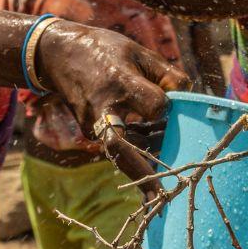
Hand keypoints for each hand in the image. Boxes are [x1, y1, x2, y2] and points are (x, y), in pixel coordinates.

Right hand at [35, 21, 186, 189]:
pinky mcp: (91, 131)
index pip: (154, 105)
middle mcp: (103, 109)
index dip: (169, 107)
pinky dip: (136, 154)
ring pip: (122, 152)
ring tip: (163, 180)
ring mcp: (93, 123)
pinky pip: (117, 146)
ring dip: (144, 166)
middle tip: (162, 196)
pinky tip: (155, 157)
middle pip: (124, 147)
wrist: (58, 56)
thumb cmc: (105, 52)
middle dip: (143, 173)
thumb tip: (189, 99)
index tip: (174, 103)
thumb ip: (169, 75)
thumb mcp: (140, 53)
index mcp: (119, 83)